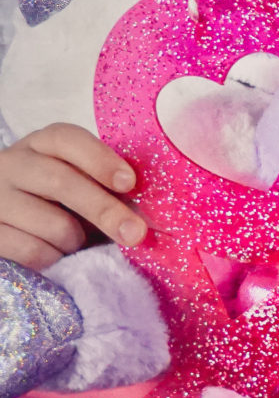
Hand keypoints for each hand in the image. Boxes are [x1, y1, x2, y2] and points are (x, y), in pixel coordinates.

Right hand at [0, 123, 145, 266]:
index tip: (129, 183)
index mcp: (41, 145)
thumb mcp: (80, 185)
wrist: (6, 223)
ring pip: (53, 224)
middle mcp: (12, 165)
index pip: (65, 139)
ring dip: (76, 241)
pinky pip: (34, 251)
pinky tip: (53, 254)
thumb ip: (108, 188)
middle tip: (135, 234)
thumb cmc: (57, 204)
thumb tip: (146, 214)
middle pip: (61, 181)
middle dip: (105, 210)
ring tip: (73, 242)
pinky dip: (55, 259)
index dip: (99, 159)